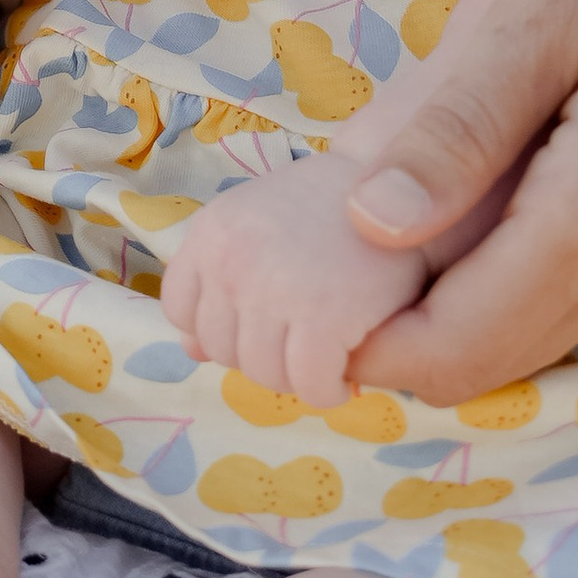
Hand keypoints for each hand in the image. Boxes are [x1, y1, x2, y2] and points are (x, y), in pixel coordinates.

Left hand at [162, 154, 431, 409]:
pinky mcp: (323, 317)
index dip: (220, 328)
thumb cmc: (327, 211)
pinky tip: (345, 373)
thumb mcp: (256, 230)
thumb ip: (219, 284)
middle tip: (299, 341)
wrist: (396, 187)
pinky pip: (309, 385)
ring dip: (295, 377)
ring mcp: (273, 290)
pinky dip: (328, 390)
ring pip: (263, 374)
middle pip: (221, 350)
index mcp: (209, 234)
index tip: (259, 326)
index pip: (181, 312)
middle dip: (260, 355)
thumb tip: (188, 350)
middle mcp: (230, 262)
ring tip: (322, 357)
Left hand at [345, 0, 577, 400]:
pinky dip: (521, 257)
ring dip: (461, 282)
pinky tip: (496, 172)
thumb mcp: (552, 0)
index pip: (459, 353)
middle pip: (493, 355)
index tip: (301, 288)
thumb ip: (461, 119)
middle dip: (401, 313)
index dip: (365, 343)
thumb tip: (366, 221)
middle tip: (331, 225)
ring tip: (410, 181)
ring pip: (539, 326)